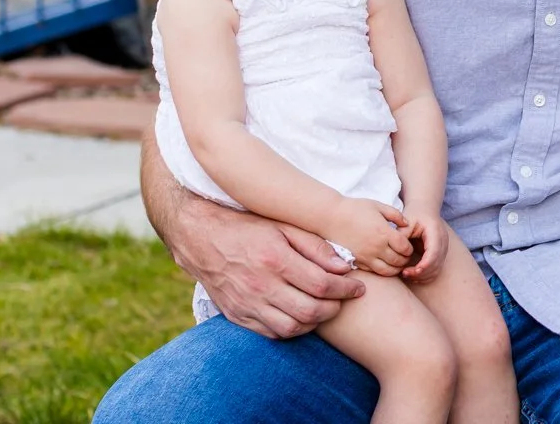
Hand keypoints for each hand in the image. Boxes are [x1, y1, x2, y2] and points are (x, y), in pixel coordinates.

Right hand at [167, 200, 362, 339]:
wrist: (201, 237)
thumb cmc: (247, 226)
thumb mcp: (283, 226)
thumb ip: (315, 246)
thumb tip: (343, 266)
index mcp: (275, 260)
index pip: (321, 285)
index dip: (345, 289)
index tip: (358, 287)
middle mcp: (261, 286)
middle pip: (310, 312)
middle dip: (334, 308)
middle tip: (344, 299)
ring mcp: (247, 305)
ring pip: (292, 328)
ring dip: (315, 322)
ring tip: (325, 308)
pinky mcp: (237, 316)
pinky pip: (271, 333)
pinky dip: (291, 330)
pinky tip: (300, 317)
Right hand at [330, 198, 412, 275]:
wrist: (330, 216)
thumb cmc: (354, 208)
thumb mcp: (378, 206)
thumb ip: (395, 215)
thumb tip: (407, 224)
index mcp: (384, 232)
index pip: (405, 247)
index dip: (410, 248)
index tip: (408, 246)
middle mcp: (376, 247)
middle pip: (399, 261)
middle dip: (405, 260)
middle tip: (405, 256)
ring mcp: (366, 257)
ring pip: (387, 271)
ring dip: (396, 269)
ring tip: (396, 262)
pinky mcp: (357, 262)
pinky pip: (374, 271)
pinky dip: (382, 271)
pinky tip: (382, 264)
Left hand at [401, 212, 448, 283]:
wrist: (425, 210)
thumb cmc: (415, 215)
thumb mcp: (406, 221)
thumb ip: (401, 234)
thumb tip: (396, 250)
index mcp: (435, 231)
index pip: (433, 252)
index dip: (423, 265)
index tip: (409, 271)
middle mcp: (443, 241)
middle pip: (436, 263)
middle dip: (420, 272)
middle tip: (404, 273)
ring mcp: (443, 249)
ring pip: (436, 269)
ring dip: (422, 275)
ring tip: (406, 274)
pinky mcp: (440, 255)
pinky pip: (435, 270)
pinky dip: (425, 275)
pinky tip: (413, 274)